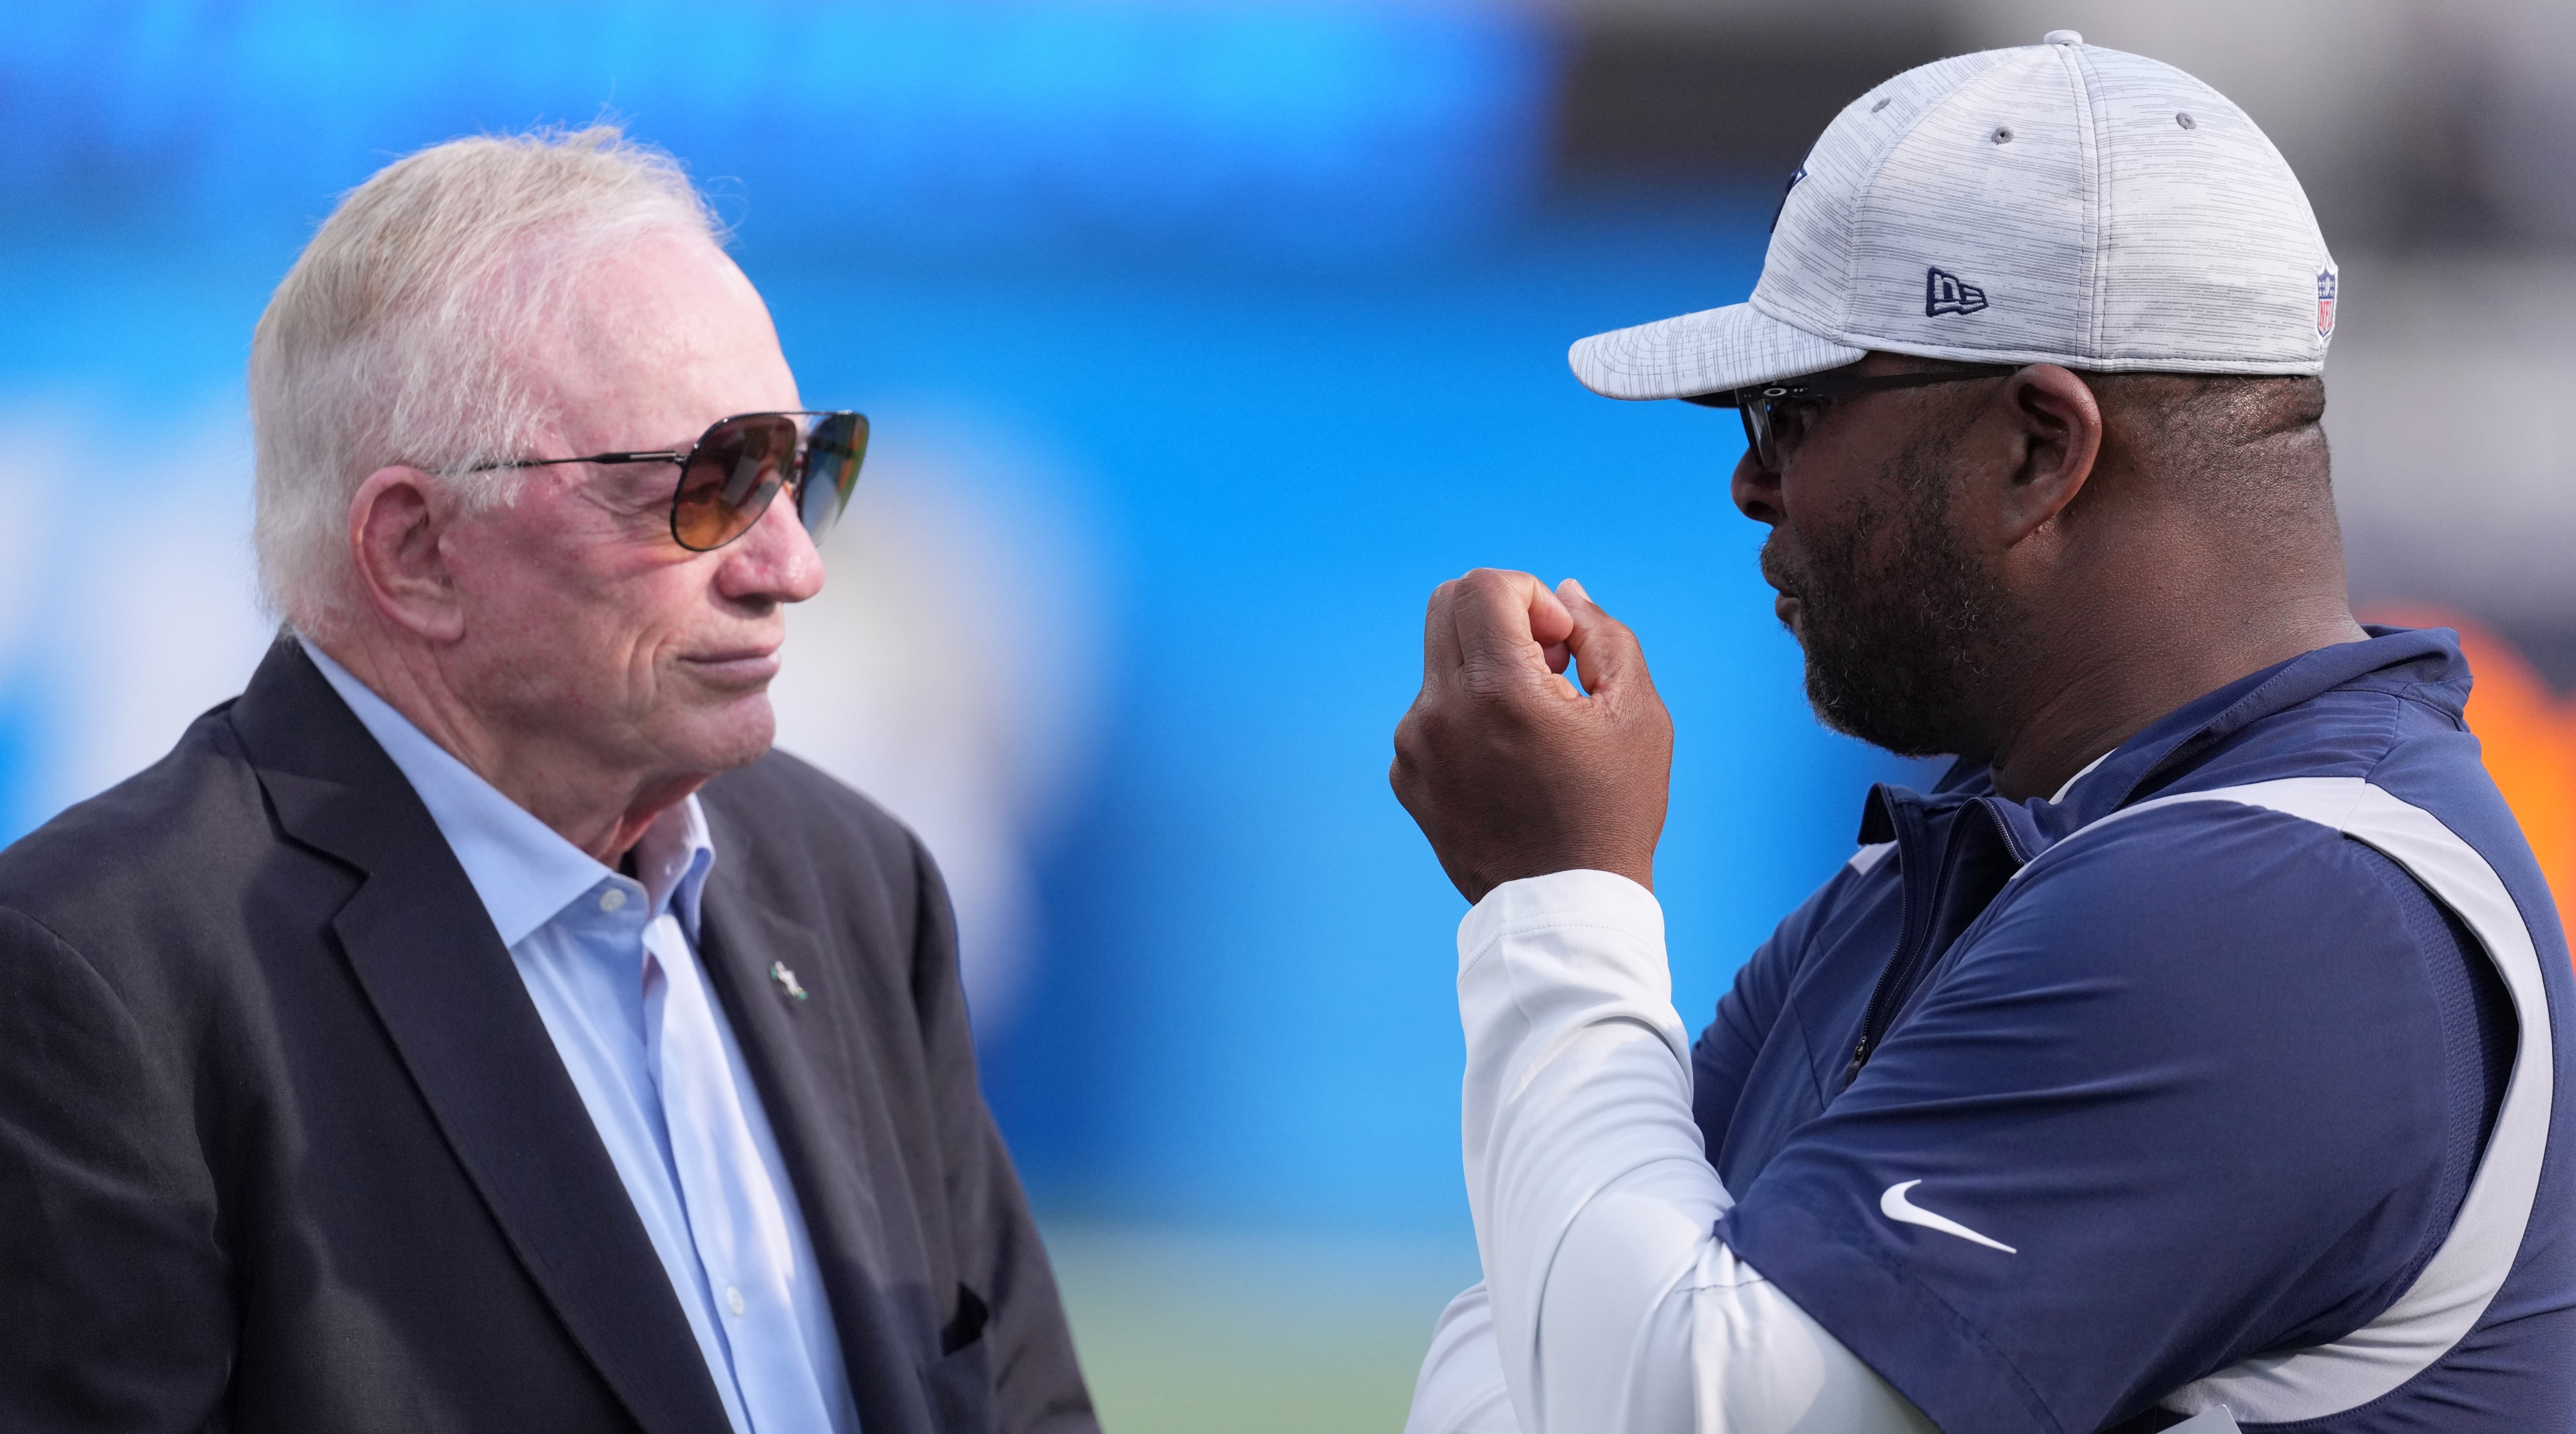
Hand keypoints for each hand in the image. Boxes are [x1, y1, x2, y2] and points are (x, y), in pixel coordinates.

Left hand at [1390, 569, 1671, 903]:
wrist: (1564, 907)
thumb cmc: (1612, 810)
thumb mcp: (1636, 713)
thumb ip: (1602, 633)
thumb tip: (1563, 592)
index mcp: (1498, 690)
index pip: (1483, 586)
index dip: (1530, 595)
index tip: (1560, 643)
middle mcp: (1440, 712)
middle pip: (1447, 606)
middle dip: (1503, 616)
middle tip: (1548, 666)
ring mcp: (1413, 747)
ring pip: (1440, 661)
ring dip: (1486, 670)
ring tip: (1535, 725)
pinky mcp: (1405, 776)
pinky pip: (1429, 712)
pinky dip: (1466, 714)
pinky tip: (1508, 761)